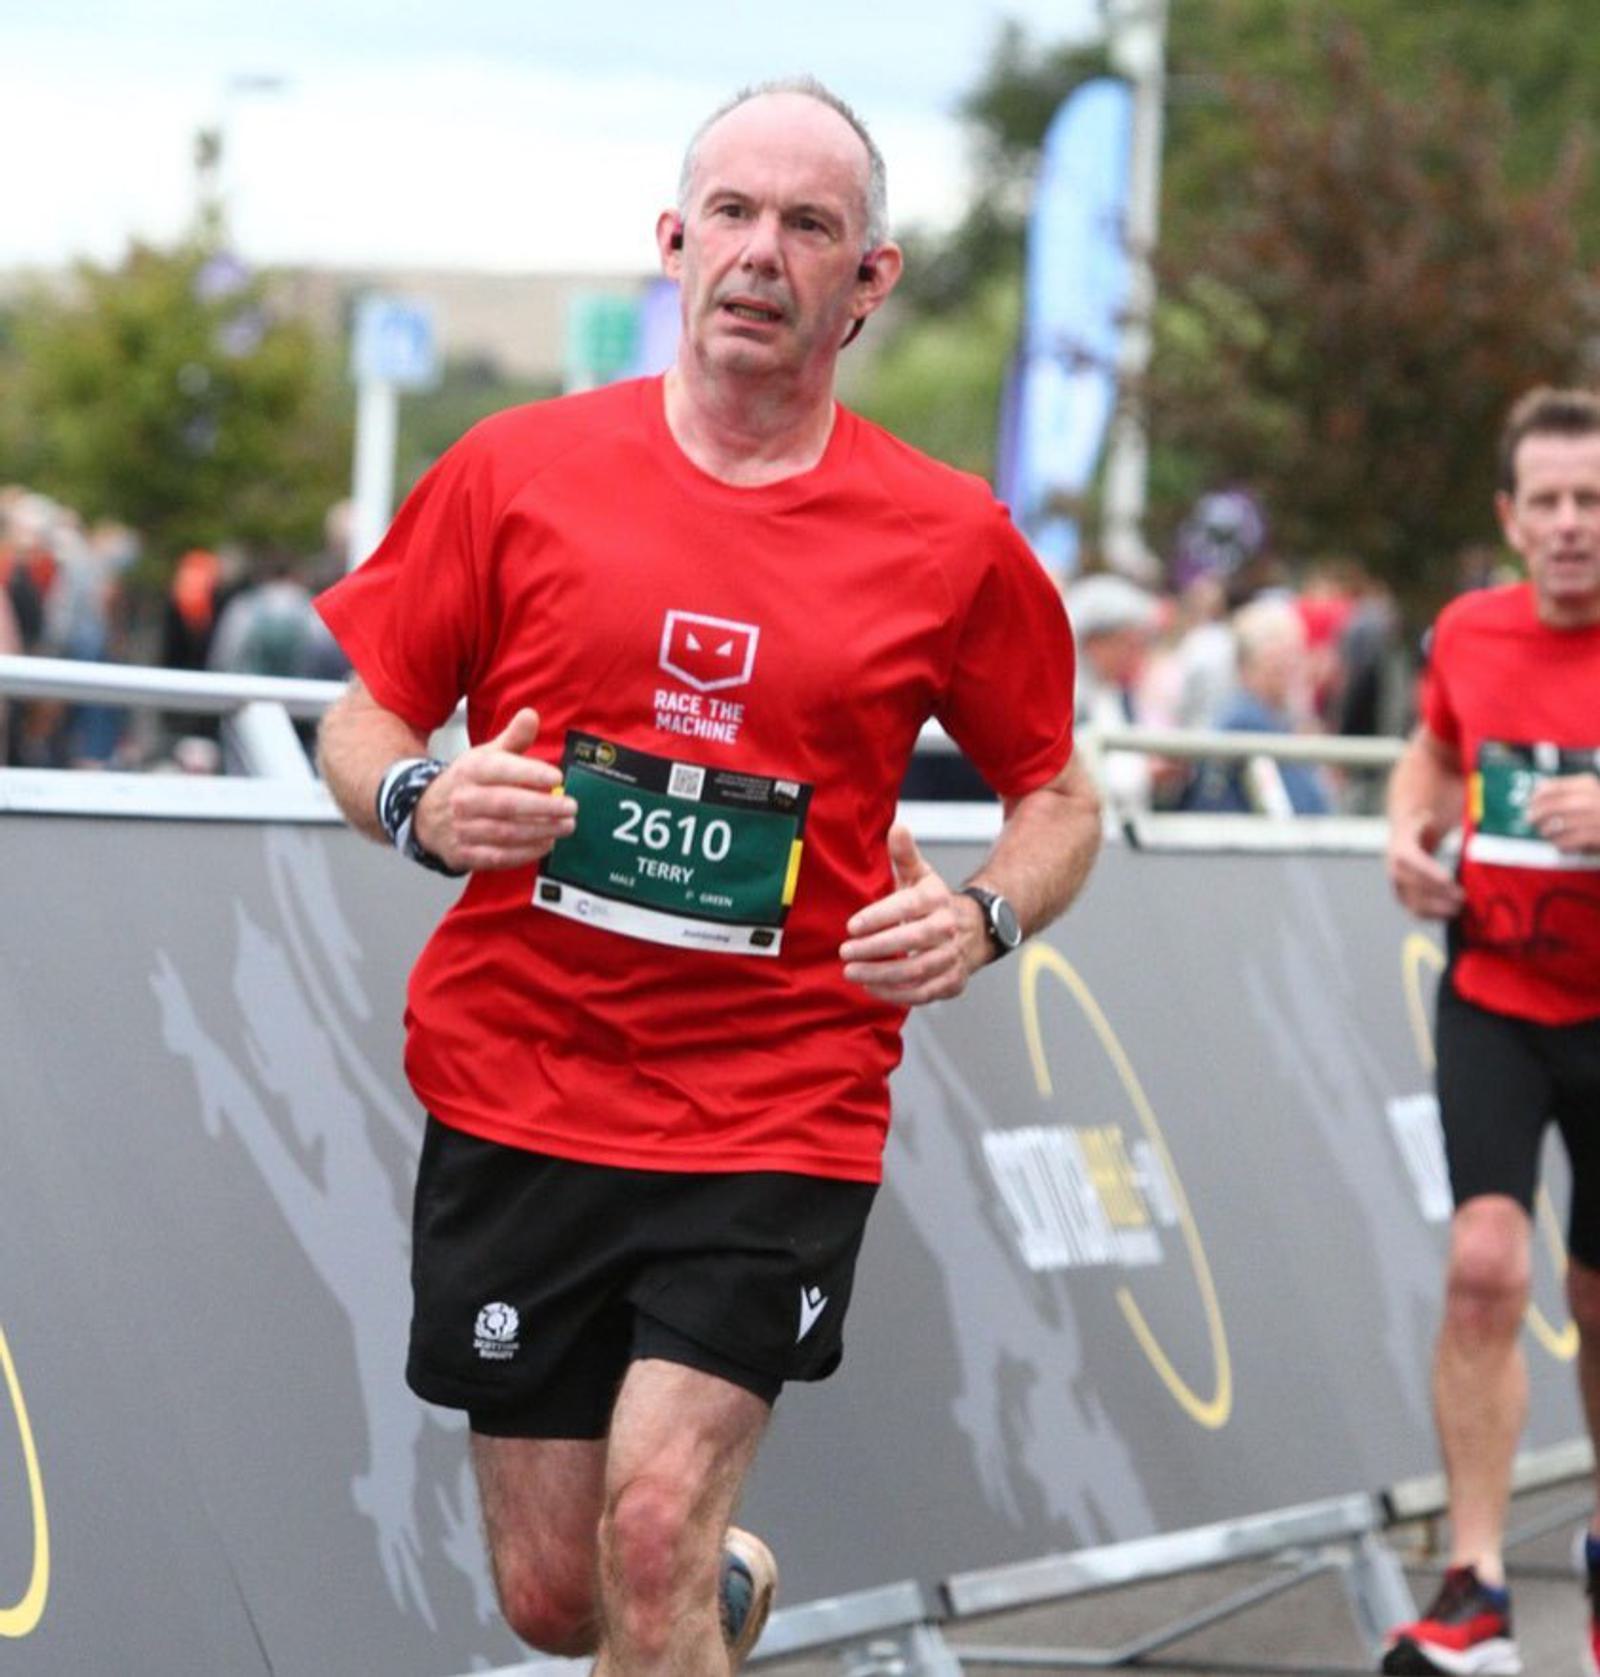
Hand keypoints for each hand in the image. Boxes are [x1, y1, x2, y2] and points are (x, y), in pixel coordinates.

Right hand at [412, 709, 575, 870]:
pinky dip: (525, 853)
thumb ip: (512, 738)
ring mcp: (463, 828)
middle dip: (543, 807)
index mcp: (471, 770)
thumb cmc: (467, 782)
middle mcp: (464, 799)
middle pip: (506, 804)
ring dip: (540, 831)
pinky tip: (546, 844)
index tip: (557, 778)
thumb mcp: (485, 756)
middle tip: (570, 807)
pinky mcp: (464, 853)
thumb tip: (531, 714)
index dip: (530, 774)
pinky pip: (498, 856)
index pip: (501, 770)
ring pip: (505, 832)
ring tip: (566, 826)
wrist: (425, 814)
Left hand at [840, 824, 987, 1006]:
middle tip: (845, 951)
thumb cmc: (936, 902)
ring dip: (881, 974)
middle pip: (912, 940)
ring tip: (851, 972)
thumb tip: (897, 827)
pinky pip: (923, 993)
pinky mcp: (952, 982)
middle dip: (875, 948)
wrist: (977, 929)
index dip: (878, 917)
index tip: (851, 926)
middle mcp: (947, 928)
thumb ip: (905, 854)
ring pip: (916, 970)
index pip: (907, 907)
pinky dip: (896, 994)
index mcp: (936, 899)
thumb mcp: (922, 875)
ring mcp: (951, 957)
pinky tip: (871, 988)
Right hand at [1385, 812, 1463, 919]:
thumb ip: (1438, 816)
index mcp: (1401, 847)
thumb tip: (1441, 816)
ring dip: (1436, 908)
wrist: (1406, 834)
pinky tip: (1449, 915)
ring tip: (1459, 909)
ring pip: (1413, 902)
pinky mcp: (1403, 895)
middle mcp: (1395, 868)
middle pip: (1415, 885)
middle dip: (1439, 893)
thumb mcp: (1430, 816)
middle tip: (1463, 897)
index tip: (1449, 880)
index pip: (1414, 862)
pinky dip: (1431, 916)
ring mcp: (1397, 884)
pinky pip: (1414, 910)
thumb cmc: (1425, 824)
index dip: (1430, 872)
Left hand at [1528, 773, 1599, 854]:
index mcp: (1587, 784)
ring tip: (1543, 832)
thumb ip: (1564, 793)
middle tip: (1530, 819)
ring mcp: (1599, 817)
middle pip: (1557, 805)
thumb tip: (1536, 796)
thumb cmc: (1597, 811)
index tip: (1530, 802)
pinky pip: (1574, 839)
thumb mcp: (1587, 794)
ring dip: (1548, 829)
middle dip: (1539, 813)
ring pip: (1564, 823)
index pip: (1555, 786)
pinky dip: (1562, 842)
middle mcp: (1594, 798)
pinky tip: (1558, 843)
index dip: (1538, 795)